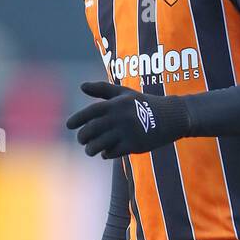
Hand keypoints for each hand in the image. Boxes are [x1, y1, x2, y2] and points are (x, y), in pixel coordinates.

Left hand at [65, 80, 190, 157]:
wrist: (171, 117)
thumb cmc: (144, 104)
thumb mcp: (124, 93)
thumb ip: (102, 89)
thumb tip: (81, 86)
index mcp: (115, 104)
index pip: (90, 112)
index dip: (77, 119)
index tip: (68, 125)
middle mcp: (119, 118)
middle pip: (92, 130)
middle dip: (82, 137)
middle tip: (81, 140)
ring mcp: (126, 132)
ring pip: (99, 144)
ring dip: (91, 149)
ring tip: (90, 149)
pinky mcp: (134, 145)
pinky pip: (113, 152)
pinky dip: (106, 154)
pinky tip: (105, 152)